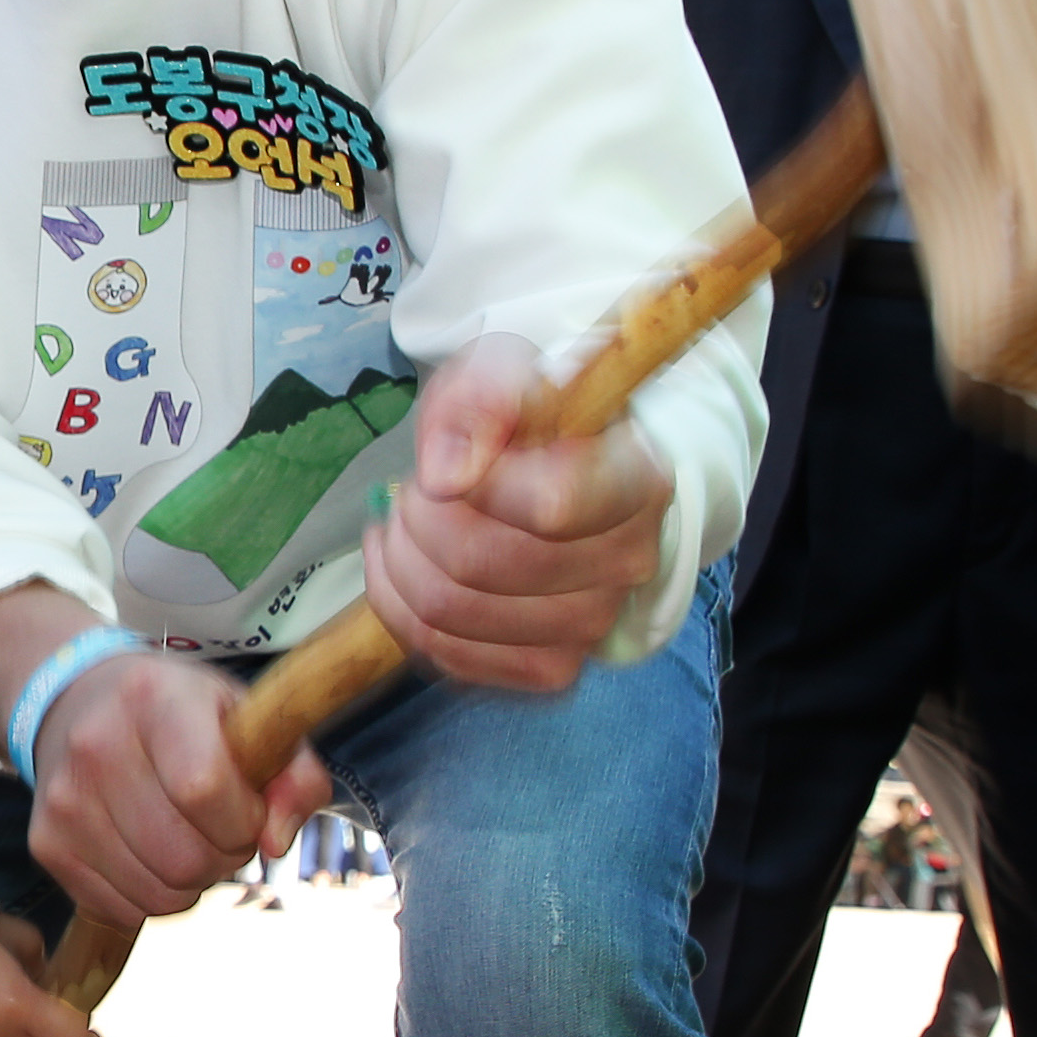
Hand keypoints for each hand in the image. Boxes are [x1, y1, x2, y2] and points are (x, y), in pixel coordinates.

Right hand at [0, 584, 329, 935]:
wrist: (77, 700)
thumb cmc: (182, 714)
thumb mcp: (248, 719)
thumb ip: (294, 777)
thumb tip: (275, 844)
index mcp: (155, 699)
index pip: (204, 788)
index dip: (243, 819)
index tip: (247, 808)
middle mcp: (97, 747)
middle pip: (183, 856)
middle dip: (223, 857)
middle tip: (220, 828)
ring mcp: (64, 801)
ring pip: (158, 894)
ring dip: (191, 883)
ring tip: (188, 838)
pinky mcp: (47, 844)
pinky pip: (123, 910)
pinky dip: (153, 897)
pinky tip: (152, 854)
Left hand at [363, 330, 670, 692]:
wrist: (565, 469)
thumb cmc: (535, 417)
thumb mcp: (506, 369)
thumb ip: (482, 399)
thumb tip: (447, 474)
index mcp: (636, 479)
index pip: (549, 506)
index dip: (475, 486)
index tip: (447, 461)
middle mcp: (627, 561)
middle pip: (482, 564)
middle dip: (417, 520)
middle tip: (410, 491)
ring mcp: (593, 623)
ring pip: (454, 613)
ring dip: (401, 566)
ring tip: (403, 526)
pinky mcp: (553, 667)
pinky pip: (452, 659)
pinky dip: (402, 613)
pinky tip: (402, 570)